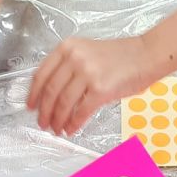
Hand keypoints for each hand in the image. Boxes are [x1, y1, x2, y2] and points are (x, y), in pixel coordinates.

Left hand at [27, 35, 156, 134]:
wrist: (146, 55)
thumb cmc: (121, 56)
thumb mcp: (87, 52)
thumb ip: (69, 66)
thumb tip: (51, 93)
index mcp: (68, 47)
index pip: (41, 74)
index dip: (34, 94)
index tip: (31, 106)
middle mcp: (75, 58)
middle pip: (50, 91)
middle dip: (44, 111)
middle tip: (42, 123)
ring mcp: (88, 73)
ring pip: (63, 103)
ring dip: (57, 120)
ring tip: (57, 129)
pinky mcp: (101, 89)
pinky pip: (81, 111)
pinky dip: (74, 123)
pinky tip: (71, 129)